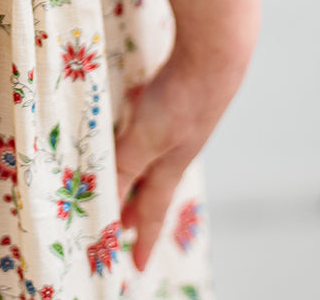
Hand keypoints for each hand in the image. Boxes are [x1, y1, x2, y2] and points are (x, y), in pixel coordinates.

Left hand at [114, 47, 247, 271]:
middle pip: (153, 184)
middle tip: (121, 227)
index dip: (141, 236)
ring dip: (137, 170)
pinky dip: (142, 132)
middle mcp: (176, 147)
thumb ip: (125, 164)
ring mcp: (179, 120)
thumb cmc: (182, 98)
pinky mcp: (178, 94)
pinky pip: (154, 123)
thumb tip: (104, 199)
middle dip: (137, 207)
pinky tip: (135, 116)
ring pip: (154, 154)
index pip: (151, 209)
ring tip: (126, 180)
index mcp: (171, 164)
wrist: (216, 53)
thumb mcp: (147, 137)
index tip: (136, 266)